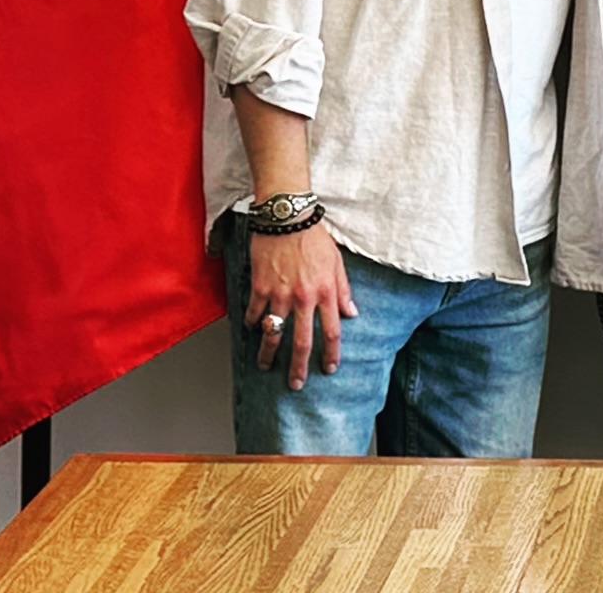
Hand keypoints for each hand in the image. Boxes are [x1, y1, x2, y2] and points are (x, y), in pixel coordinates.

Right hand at [244, 221, 357, 389]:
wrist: (287, 217)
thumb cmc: (313, 237)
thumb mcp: (336, 262)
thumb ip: (343, 290)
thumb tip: (351, 313)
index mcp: (325, 291)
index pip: (331, 332)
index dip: (330, 354)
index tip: (328, 369)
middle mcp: (303, 298)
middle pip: (301, 342)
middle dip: (297, 367)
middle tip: (295, 384)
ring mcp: (280, 295)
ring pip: (273, 334)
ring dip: (268, 354)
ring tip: (265, 366)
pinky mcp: (260, 288)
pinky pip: (253, 314)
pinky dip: (251, 324)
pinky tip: (251, 330)